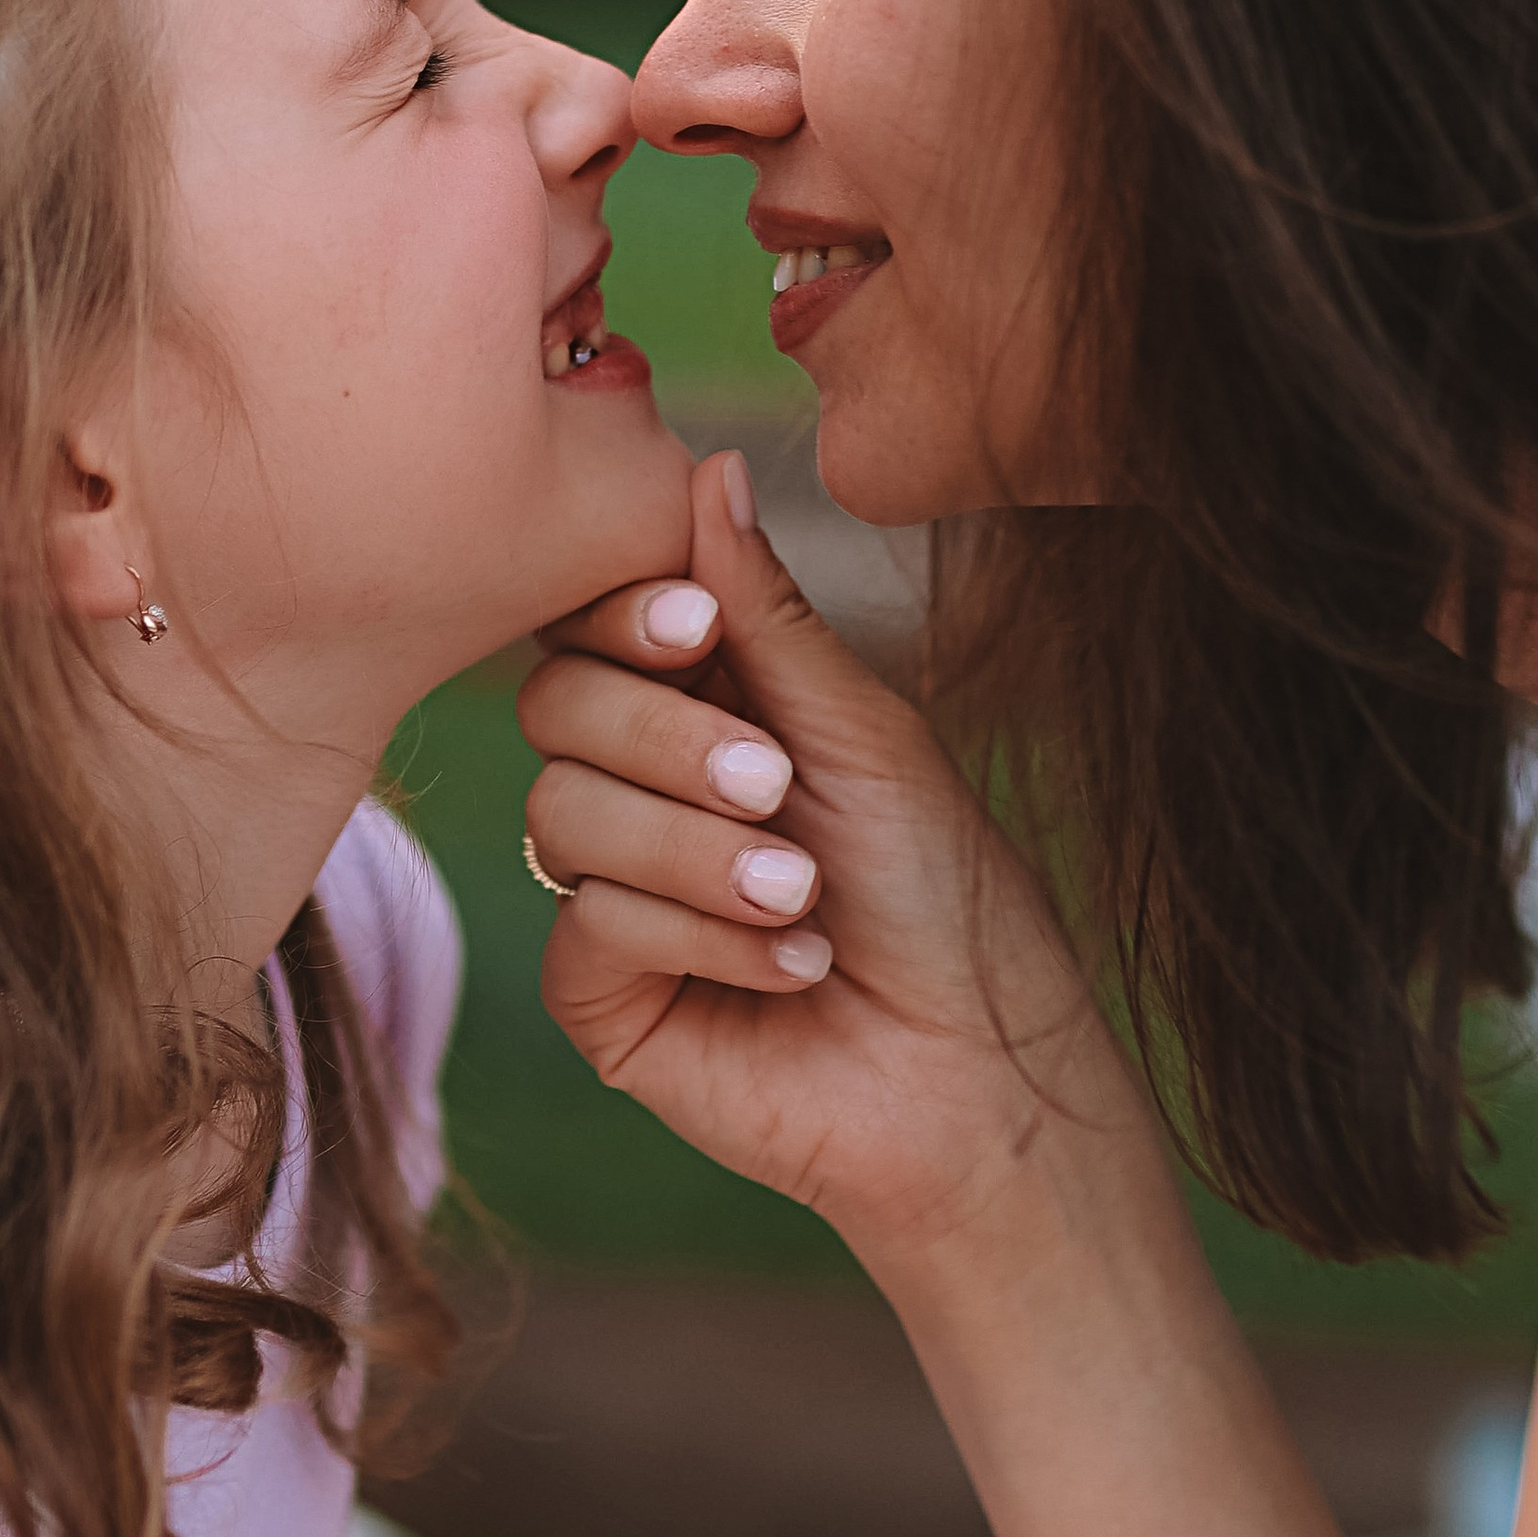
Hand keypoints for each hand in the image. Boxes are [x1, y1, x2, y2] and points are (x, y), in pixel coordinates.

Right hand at [517, 451, 1131, 1269]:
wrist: (982, 1075)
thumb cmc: (947, 896)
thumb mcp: (863, 733)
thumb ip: (765, 612)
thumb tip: (707, 461)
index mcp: (701, 702)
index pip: (595, 618)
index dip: (621, 613)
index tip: (696, 631)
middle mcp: (640, 785)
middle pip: (555, 702)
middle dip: (668, 741)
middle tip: (776, 788)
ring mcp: (610, 889)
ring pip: (560, 813)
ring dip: (698, 853)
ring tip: (804, 897)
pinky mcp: (601, 995)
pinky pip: (585, 924)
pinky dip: (697, 936)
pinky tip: (789, 964)